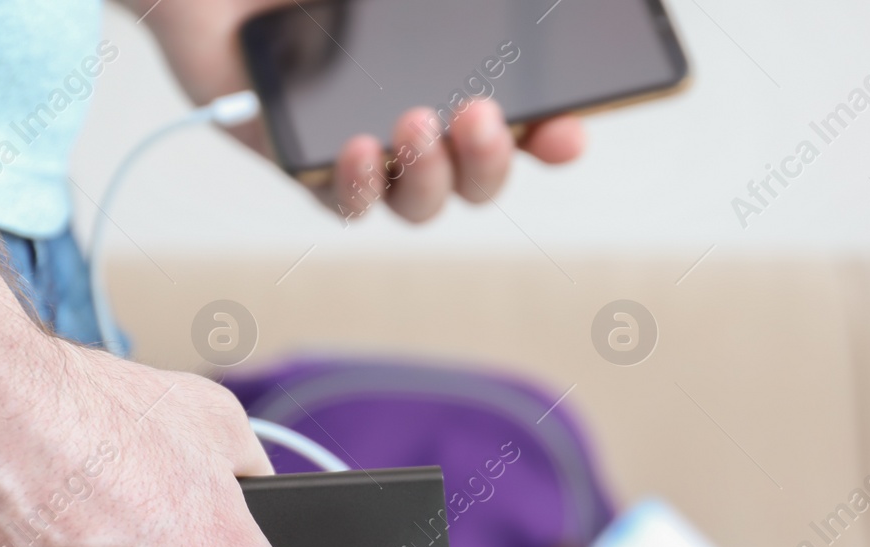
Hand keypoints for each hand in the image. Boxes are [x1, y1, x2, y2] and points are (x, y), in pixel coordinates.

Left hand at [126, 0, 586, 222]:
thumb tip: (497, 1)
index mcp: (450, 71)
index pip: (524, 120)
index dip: (553, 137)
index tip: (568, 131)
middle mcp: (416, 116)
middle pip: (478, 176)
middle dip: (491, 159)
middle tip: (479, 117)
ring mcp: (361, 146)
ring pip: (418, 201)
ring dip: (431, 177)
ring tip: (414, 125)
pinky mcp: (301, 165)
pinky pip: (342, 203)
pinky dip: (357, 185)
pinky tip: (357, 149)